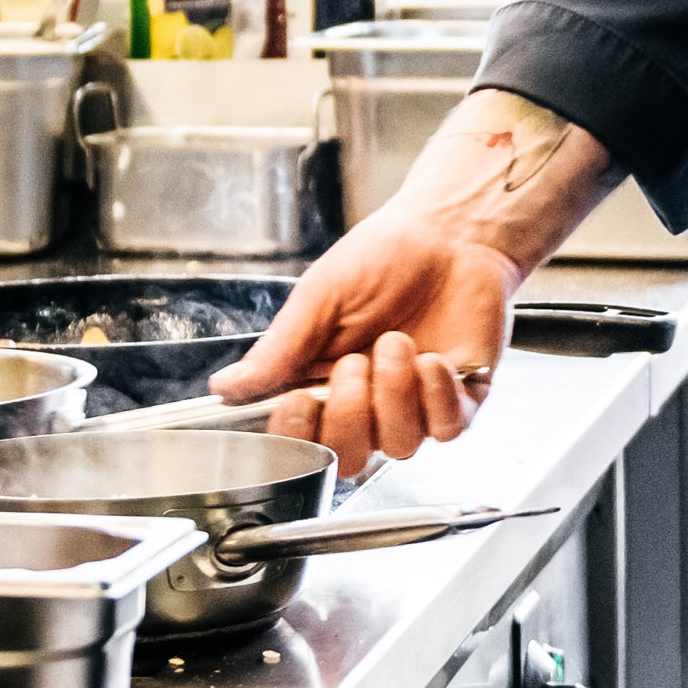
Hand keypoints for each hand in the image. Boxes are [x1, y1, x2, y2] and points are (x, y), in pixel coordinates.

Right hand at [213, 216, 514, 472]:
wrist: (450, 229)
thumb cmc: (385, 256)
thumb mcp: (320, 297)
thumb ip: (278, 348)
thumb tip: (227, 386)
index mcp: (320, 382)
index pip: (299, 439)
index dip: (297, 433)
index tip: (297, 400)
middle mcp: (367, 403)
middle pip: (346, 457)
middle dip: (348, 414)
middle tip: (354, 363)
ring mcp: (414, 405)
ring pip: (398, 445)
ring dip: (394, 394)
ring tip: (398, 343)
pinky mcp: (460, 398)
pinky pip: (446, 427)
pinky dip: (437, 395)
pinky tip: (434, 358)